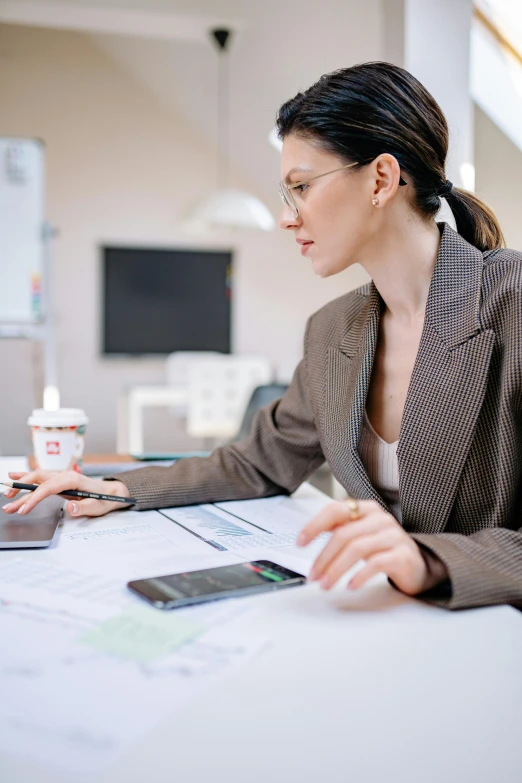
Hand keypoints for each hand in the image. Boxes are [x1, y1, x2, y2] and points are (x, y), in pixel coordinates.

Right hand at [2, 470, 131, 517]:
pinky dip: (26, 479)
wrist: (111, 492)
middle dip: (21, 489)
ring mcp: (61, 477)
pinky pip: (40, 479)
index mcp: (72, 480)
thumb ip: (84, 507)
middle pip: (38, 479)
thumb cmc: (105, 499)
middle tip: (8, 502)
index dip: (34, 498)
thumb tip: (70, 506)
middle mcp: (64, 475)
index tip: (23, 510)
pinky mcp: (59, 482)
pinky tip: (14, 477)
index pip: (48, 487)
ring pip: (36, 478)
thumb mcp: (98, 506)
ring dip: (20, 486)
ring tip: (6, 496)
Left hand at [297, 499, 448, 595]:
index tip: (300, 542)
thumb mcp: (361, 535)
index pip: (335, 510)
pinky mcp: (403, 555)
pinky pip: (376, 563)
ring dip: (336, 569)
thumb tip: (308, 535)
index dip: (315, 525)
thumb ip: (340, 530)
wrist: (419, 564)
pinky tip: (350, 585)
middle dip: (324, 557)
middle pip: (344, 534)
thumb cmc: (384, 549)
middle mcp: (380, 518)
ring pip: (357, 548)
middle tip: (313, 575)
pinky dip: (359, 575)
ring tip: (325, 584)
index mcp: (366, 509)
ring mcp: (393, 535)